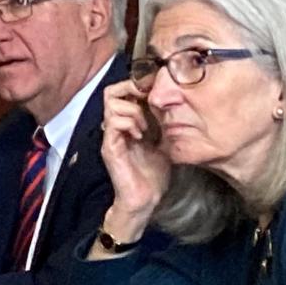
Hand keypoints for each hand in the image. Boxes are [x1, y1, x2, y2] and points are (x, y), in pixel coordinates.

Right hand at [99, 79, 171, 239]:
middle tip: (148, 101)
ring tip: (145, 126)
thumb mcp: (163, 140)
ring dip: (133, 111)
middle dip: (131, 90)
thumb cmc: (153, 173)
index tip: (155, 91)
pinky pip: (114, 123)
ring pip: (112, 105)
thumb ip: (162, 122)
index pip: (121, 91)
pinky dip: (129, 123)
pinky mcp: (110, 147)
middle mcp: (114, 126)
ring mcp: (111, 136)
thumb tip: (175, 103)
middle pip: (110, 92)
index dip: (137, 85)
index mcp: (126, 122)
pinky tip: (140, 136)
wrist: (145, 199)